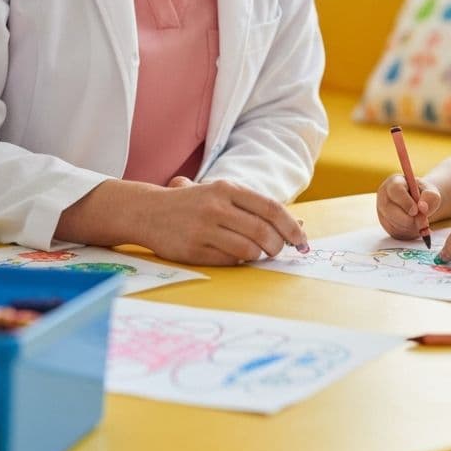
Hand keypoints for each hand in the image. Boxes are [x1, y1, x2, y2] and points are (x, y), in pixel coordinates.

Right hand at [141, 177, 307, 265]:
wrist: (148, 211)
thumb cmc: (194, 203)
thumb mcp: (222, 194)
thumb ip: (255, 207)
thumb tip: (299, 224)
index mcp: (228, 189)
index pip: (271, 208)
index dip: (291, 226)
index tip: (302, 239)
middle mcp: (217, 207)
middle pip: (263, 231)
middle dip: (278, 245)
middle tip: (279, 251)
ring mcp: (204, 229)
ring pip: (248, 250)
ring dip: (260, 256)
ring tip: (259, 254)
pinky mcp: (193, 250)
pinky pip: (228, 261)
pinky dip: (239, 262)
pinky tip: (236, 256)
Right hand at [376, 173, 441, 240]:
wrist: (418, 202)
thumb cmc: (423, 194)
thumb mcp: (430, 191)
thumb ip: (430, 196)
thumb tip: (423, 208)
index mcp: (394, 182)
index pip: (395, 190)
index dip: (405, 202)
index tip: (416, 211)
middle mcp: (384, 196)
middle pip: (390, 210)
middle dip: (408, 219)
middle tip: (423, 222)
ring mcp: (382, 211)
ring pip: (393, 223)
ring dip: (410, 226)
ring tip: (421, 221)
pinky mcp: (385, 224)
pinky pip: (395, 232)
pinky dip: (408, 233)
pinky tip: (415, 226)